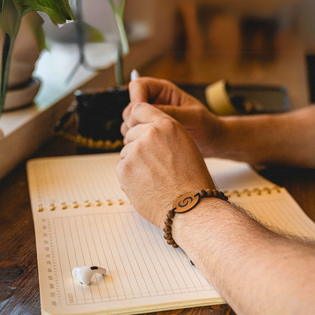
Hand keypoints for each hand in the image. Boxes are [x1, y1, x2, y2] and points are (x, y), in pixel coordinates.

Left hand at [117, 102, 214, 228]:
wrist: (189, 206)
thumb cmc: (193, 181)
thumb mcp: (186, 146)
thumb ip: (164, 135)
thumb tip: (145, 133)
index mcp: (166, 125)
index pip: (139, 109)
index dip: (137, 120)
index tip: (138, 129)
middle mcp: (148, 134)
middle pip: (131, 134)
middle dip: (138, 147)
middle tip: (154, 166)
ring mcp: (134, 151)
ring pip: (126, 153)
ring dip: (134, 163)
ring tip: (154, 179)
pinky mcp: (124, 169)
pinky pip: (121, 168)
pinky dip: (129, 177)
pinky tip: (146, 185)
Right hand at [122, 78, 224, 156]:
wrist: (212, 142)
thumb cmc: (208, 126)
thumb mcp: (193, 117)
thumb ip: (172, 113)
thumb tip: (150, 112)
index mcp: (165, 91)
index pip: (139, 86)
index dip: (136, 100)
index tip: (142, 116)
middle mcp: (155, 102)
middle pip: (130, 105)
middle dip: (133, 119)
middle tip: (145, 133)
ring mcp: (151, 118)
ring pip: (129, 121)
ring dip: (133, 132)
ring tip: (148, 142)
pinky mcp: (151, 132)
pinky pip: (134, 134)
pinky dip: (136, 141)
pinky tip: (148, 149)